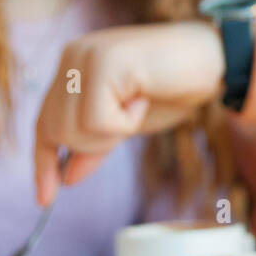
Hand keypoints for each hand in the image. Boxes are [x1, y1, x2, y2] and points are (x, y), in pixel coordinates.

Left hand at [34, 22, 225, 204]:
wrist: (212, 61)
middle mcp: (71, 58)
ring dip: (112, 133)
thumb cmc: (174, 89)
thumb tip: (66, 177)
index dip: (43, 162)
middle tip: (129, 125)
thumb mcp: (126, 124)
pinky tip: (143, 99)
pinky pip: (97, 120)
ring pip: (73, 128)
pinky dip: (125, 122)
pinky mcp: (103, 61)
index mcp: (72, 69)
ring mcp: (85, 57)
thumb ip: (95, 144)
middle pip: (54, 130)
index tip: (45, 198)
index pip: (43, 123)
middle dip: (92, 146)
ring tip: (139, 106)